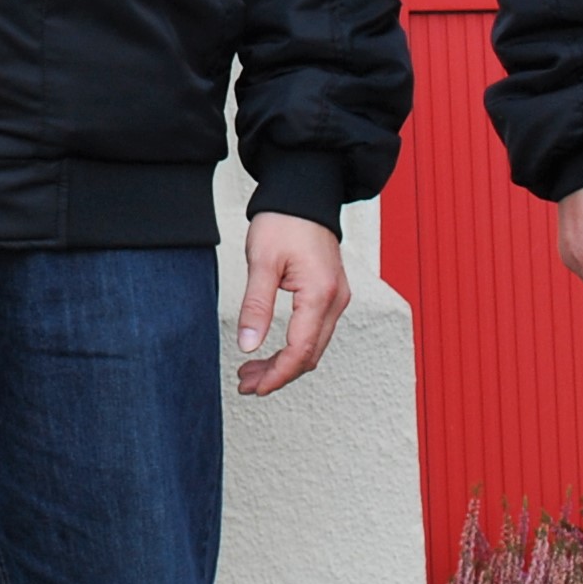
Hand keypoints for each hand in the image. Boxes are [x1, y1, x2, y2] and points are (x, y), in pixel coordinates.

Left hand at [235, 212, 351, 395]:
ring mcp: (337, 298)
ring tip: (251, 372)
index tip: (254, 388)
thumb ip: (256, 307)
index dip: (278, 375)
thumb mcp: (262, 262)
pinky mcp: (331, 294)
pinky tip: (271, 351)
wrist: (304, 195)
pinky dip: (294, 347)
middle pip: (310, 355)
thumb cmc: (283, 222)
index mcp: (320, 294)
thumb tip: (248, 346)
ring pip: (313, 346)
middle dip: (278, 374)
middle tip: (245, 384)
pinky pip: (316, 332)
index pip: (301, 351)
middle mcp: (336, 300)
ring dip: (285, 363)